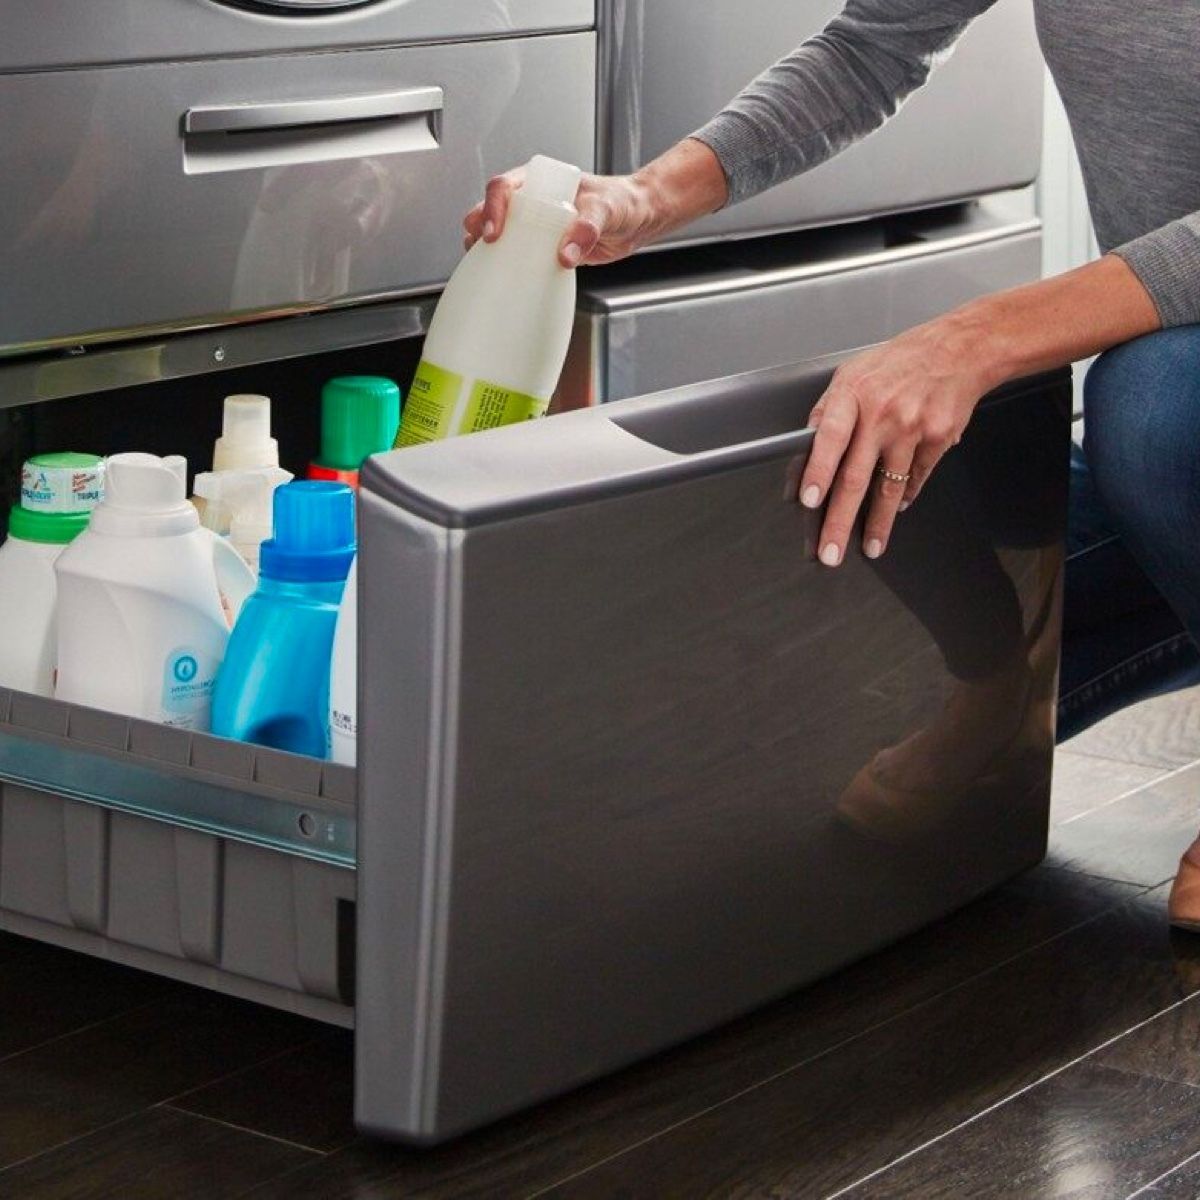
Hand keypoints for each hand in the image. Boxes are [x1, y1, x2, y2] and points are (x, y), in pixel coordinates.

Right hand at [463, 167, 664, 267]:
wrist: (635, 221)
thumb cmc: (621, 203)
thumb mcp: (606, 210)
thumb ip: (587, 228)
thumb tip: (565, 254)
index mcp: (540, 183)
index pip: (504, 188)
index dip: (492, 208)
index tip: (493, 232)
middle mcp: (532, 202)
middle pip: (491, 210)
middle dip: (478, 228)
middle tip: (479, 249)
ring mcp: (534, 227)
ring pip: (500, 234)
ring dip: (487, 250)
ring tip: (484, 266)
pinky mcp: (541, 249)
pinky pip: (517, 256)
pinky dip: (507, 266)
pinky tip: (504, 278)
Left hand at [792, 311, 999, 565]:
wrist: (959, 350)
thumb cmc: (898, 363)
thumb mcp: (853, 374)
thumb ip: (827, 414)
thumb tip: (804, 454)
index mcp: (853, 393)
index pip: (829, 437)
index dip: (817, 471)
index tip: (808, 501)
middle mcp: (882, 412)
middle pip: (855, 476)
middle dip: (840, 521)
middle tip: (829, 553)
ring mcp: (912, 428)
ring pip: (889, 488)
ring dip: (878, 524)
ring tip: (869, 548)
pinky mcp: (938, 440)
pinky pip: (915, 479)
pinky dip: (903, 498)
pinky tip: (895, 511)